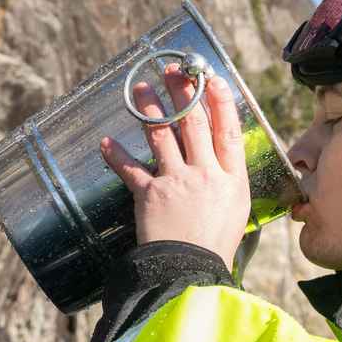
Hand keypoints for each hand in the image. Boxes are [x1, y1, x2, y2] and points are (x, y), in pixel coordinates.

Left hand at [100, 63, 250, 268]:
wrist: (190, 273)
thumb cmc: (215, 249)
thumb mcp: (236, 214)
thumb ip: (229, 187)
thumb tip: (219, 167)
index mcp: (232, 179)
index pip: (228, 131)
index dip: (220, 102)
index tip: (212, 79)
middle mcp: (205, 174)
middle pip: (193, 123)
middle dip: (183, 91)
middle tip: (173, 68)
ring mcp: (177, 181)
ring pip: (162, 134)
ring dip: (150, 107)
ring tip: (140, 87)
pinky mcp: (150, 194)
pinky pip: (130, 168)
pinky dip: (115, 155)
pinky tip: (105, 142)